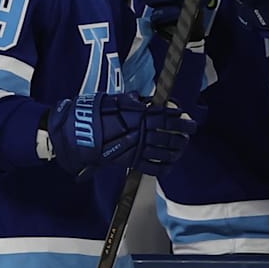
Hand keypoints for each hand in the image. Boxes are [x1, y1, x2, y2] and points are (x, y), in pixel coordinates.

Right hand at [43, 92, 194, 178]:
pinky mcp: (129, 162)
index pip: (162, 114)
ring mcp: (135, 148)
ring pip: (163, 150)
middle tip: (192, 128)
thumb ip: (131, 102)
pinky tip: (171, 164)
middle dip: (182, 131)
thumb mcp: (113, 101)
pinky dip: (164, 166)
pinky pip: (151, 167)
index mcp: (135, 115)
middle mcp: (138, 132)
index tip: (186, 114)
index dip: (176, 115)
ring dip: (176, 148)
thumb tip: (145, 101)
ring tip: (183, 145)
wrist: (76, 133)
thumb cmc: (93, 114)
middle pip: (167, 132)